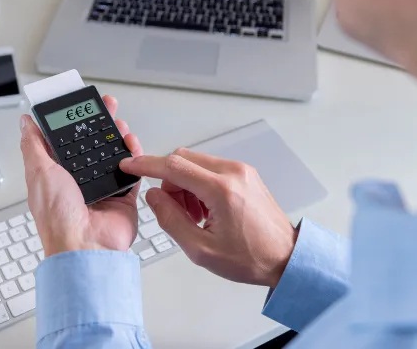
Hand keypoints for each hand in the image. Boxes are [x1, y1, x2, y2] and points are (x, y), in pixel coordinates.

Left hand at [20, 96, 142, 256]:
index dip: (71, 121)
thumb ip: (34, 145)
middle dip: (99, 123)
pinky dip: (134, 157)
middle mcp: (78, 181)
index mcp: (56, 174)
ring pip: (113, 154)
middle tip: (107, 106)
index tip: (79, 106)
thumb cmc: (57, 218)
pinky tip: (131, 144)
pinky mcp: (121, 196)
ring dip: (117, 137)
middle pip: (91, 143)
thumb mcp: (39, 173)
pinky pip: (131, 172)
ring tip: (120, 124)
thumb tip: (25, 123)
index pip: (64, 140)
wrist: (86, 247)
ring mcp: (101, 188)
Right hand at [120, 149, 296, 287]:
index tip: (130, 165)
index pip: (173, 166)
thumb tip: (153, 197)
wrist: (286, 257)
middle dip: (168, 180)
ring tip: (194, 214)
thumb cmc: (252, 257)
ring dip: (184, 183)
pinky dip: (198, 183)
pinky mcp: (244, 173)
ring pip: (195, 162)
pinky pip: (209, 167)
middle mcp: (232, 172)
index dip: (146, 165)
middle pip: (182, 159)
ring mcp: (240, 170)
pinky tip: (205, 208)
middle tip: (173, 208)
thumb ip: (171, 220)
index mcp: (222, 190)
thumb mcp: (201, 250)